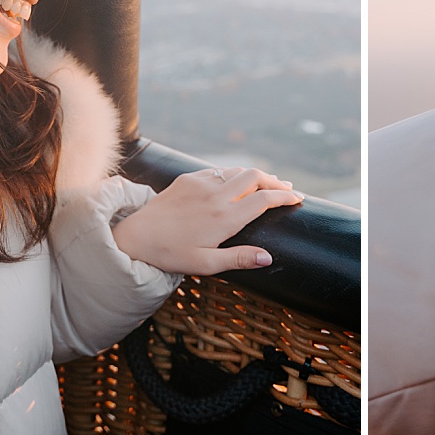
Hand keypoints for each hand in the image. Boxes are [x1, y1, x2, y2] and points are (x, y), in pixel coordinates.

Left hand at [109, 166, 304, 275]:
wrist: (136, 236)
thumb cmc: (171, 254)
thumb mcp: (206, 264)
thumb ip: (238, 259)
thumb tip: (268, 258)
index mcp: (225, 218)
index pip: (264, 200)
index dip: (285, 196)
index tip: (298, 198)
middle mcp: (216, 196)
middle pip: (255, 176)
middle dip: (275, 180)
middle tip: (287, 188)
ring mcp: (201, 184)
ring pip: (237, 170)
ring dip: (255, 175)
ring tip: (266, 183)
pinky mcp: (187, 178)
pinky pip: (217, 171)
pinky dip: (233, 174)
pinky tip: (235, 181)